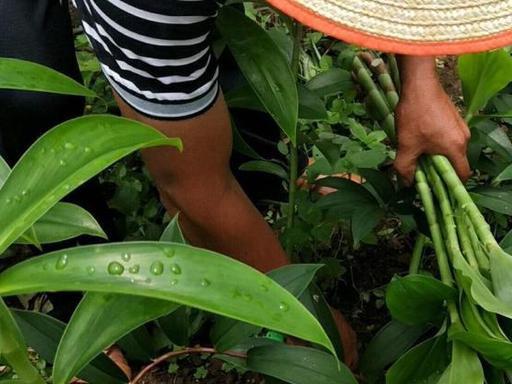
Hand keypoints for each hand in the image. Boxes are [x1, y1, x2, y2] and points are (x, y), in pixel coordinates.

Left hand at [394, 56, 470, 183]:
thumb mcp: (406, 146)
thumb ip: (406, 168)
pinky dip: (435, 143)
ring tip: (416, 153)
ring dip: (435, 155)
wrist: (419, 83)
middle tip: (420, 172)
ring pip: (449, 149)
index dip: (450, 186)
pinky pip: (447, 137)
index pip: (461, 175)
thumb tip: (407, 183)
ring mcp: (459, 126)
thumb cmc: (414, 115)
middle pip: (455, 162)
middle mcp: (463, 137)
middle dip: (438, 169)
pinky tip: (419, 138)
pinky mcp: (452, 118)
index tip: (436, 190)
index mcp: (456, 147)